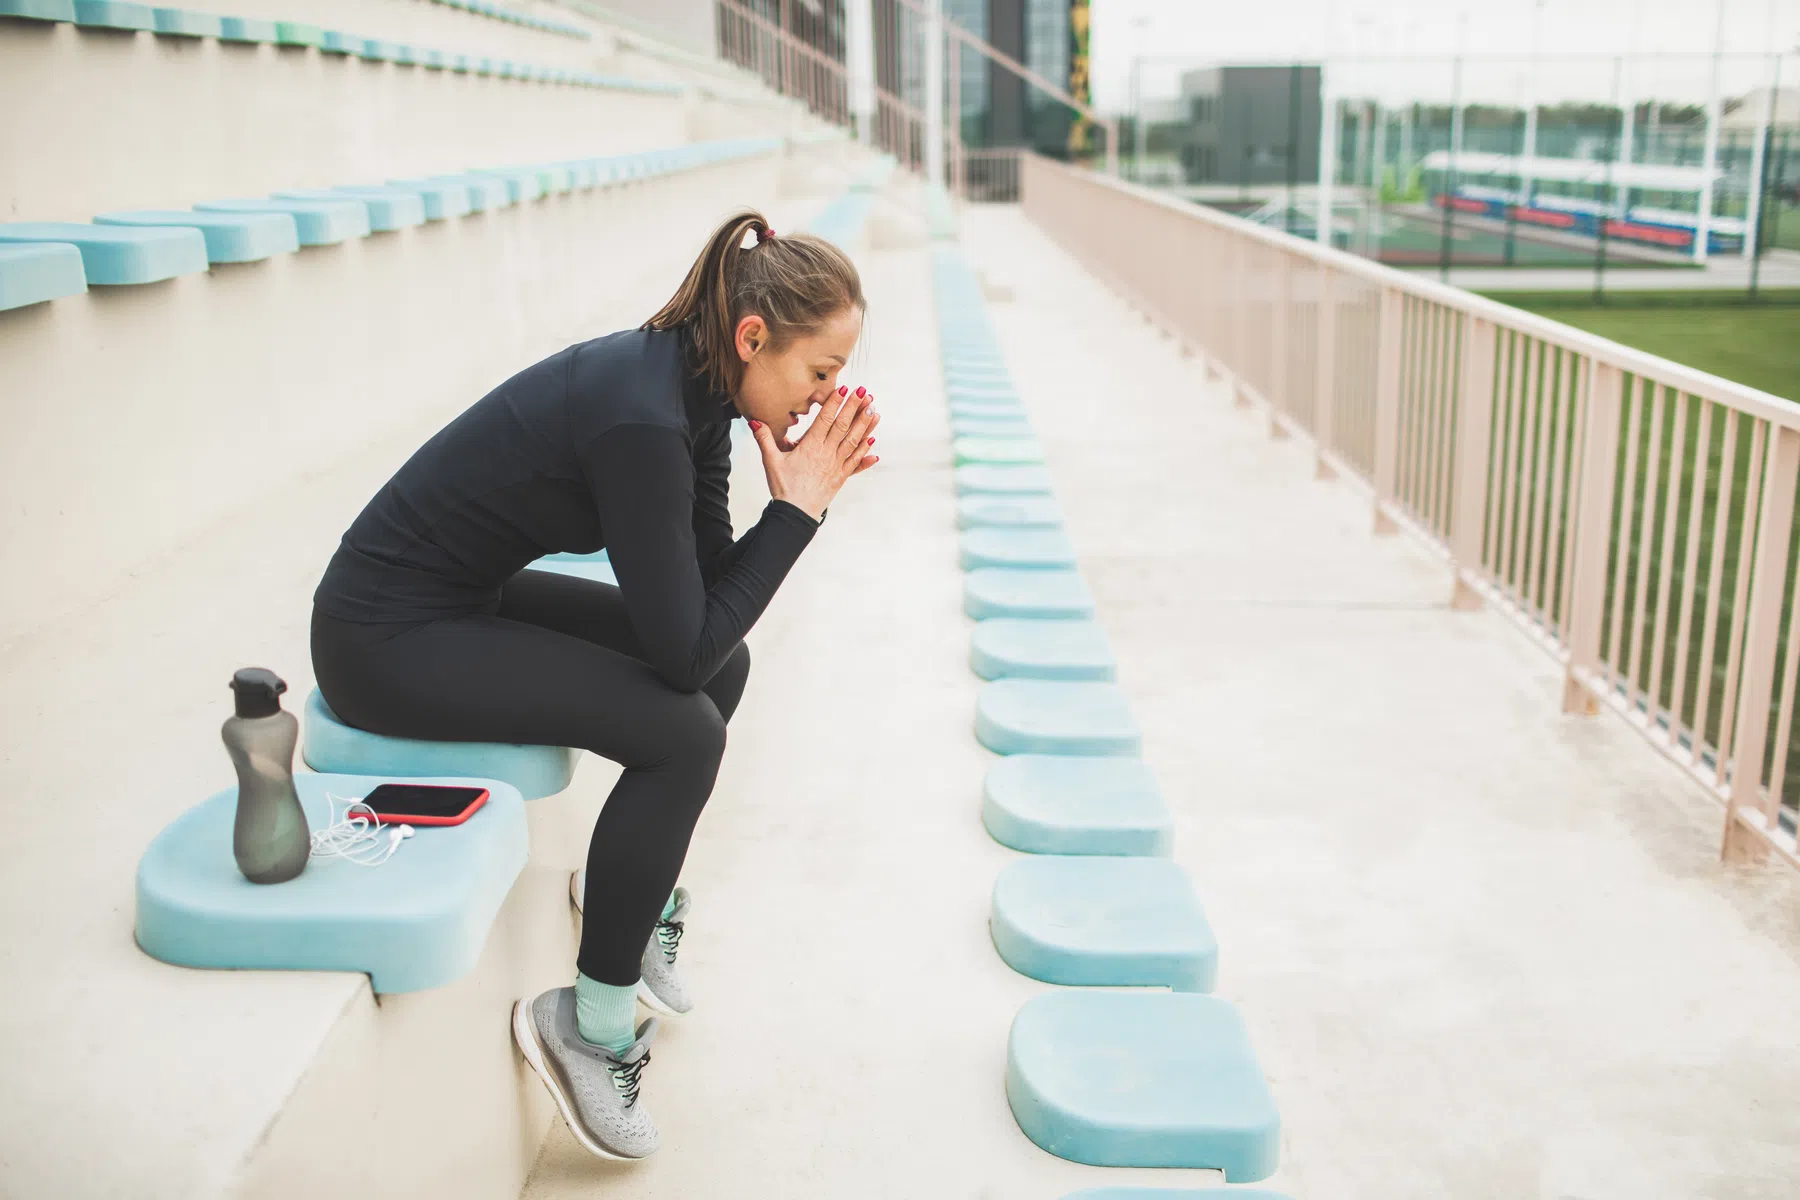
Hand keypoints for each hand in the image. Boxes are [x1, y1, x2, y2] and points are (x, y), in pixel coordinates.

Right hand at [749, 386, 879, 520]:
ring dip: (865, 425)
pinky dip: (865, 453)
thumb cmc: (783, 487)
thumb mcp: (771, 461)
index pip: (825, 420)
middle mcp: (826, 454)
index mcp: (810, 447)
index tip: (844, 389)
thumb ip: (764, 438)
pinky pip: (855, 462)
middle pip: (842, 427)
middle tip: (864, 392)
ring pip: (853, 442)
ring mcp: (836, 466)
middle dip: (854, 408)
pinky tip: (873, 444)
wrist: (795, 514)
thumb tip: (754, 420)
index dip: (835, 403)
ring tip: (873, 410)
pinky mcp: (840, 477)